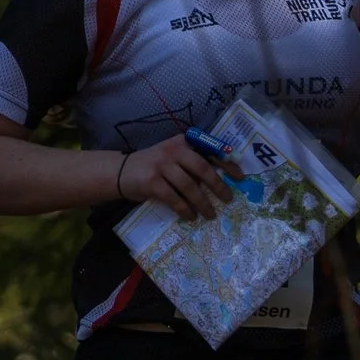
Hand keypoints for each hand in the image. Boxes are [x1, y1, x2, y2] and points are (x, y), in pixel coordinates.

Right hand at [117, 134, 242, 221]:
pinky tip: (190, 217)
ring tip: (210, 214)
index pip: (209, 151)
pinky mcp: (151, 181)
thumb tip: (219, 183)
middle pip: (201, 168)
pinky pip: (174, 198)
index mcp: (182, 142)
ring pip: (189, 186)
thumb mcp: (171, 158)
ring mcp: (161, 165)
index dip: (226, 164)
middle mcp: (173, 150)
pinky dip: (185, 209)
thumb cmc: (152, 167)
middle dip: (217, 186)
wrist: (119, 172)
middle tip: (227, 199)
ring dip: (202, 203)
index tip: (240, 177)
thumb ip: (190, 165)